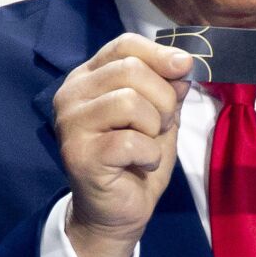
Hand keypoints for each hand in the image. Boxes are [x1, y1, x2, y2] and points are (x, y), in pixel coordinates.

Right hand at [52, 33, 191, 256]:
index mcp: (88, 77)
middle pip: (130, 69)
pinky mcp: (78, 154)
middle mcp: (71, 94)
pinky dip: (149, 154)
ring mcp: (70, 124)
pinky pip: (130, 141)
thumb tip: (183, 65)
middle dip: (162, 98)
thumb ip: (168, 87)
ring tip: (148, 145)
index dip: (160, 53)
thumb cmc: (137, 160)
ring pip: (129, 101)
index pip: (124, 44)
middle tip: (161, 125)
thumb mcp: (161, 116)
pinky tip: (141, 164)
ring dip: (154, 127)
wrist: (118, 212)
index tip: (185, 67)